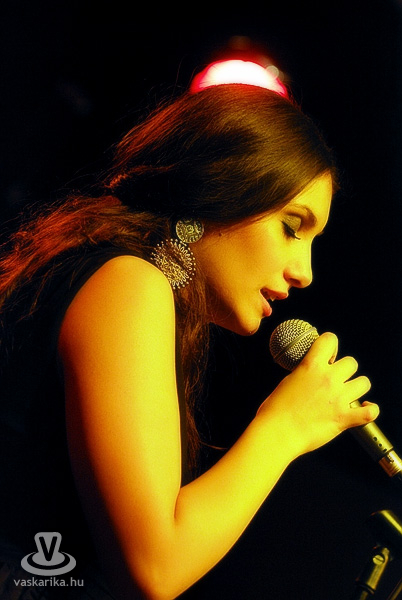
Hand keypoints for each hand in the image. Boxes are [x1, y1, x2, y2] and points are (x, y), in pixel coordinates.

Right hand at [257, 332, 377, 455]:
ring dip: (357, 387)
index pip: (330, 340)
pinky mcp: (344, 418)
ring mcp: (339, 399)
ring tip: (348, 394)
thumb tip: (311, 372)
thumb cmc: (275, 410)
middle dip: (345, 370)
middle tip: (336, 379)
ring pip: (364, 382)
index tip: (328, 354)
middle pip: (351, 362)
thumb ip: (304, 373)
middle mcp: (328, 379)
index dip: (331, 345)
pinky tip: (364, 408)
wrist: (278, 433)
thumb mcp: (287, 381)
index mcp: (311, 366)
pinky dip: (370, 410)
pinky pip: (370, 412)